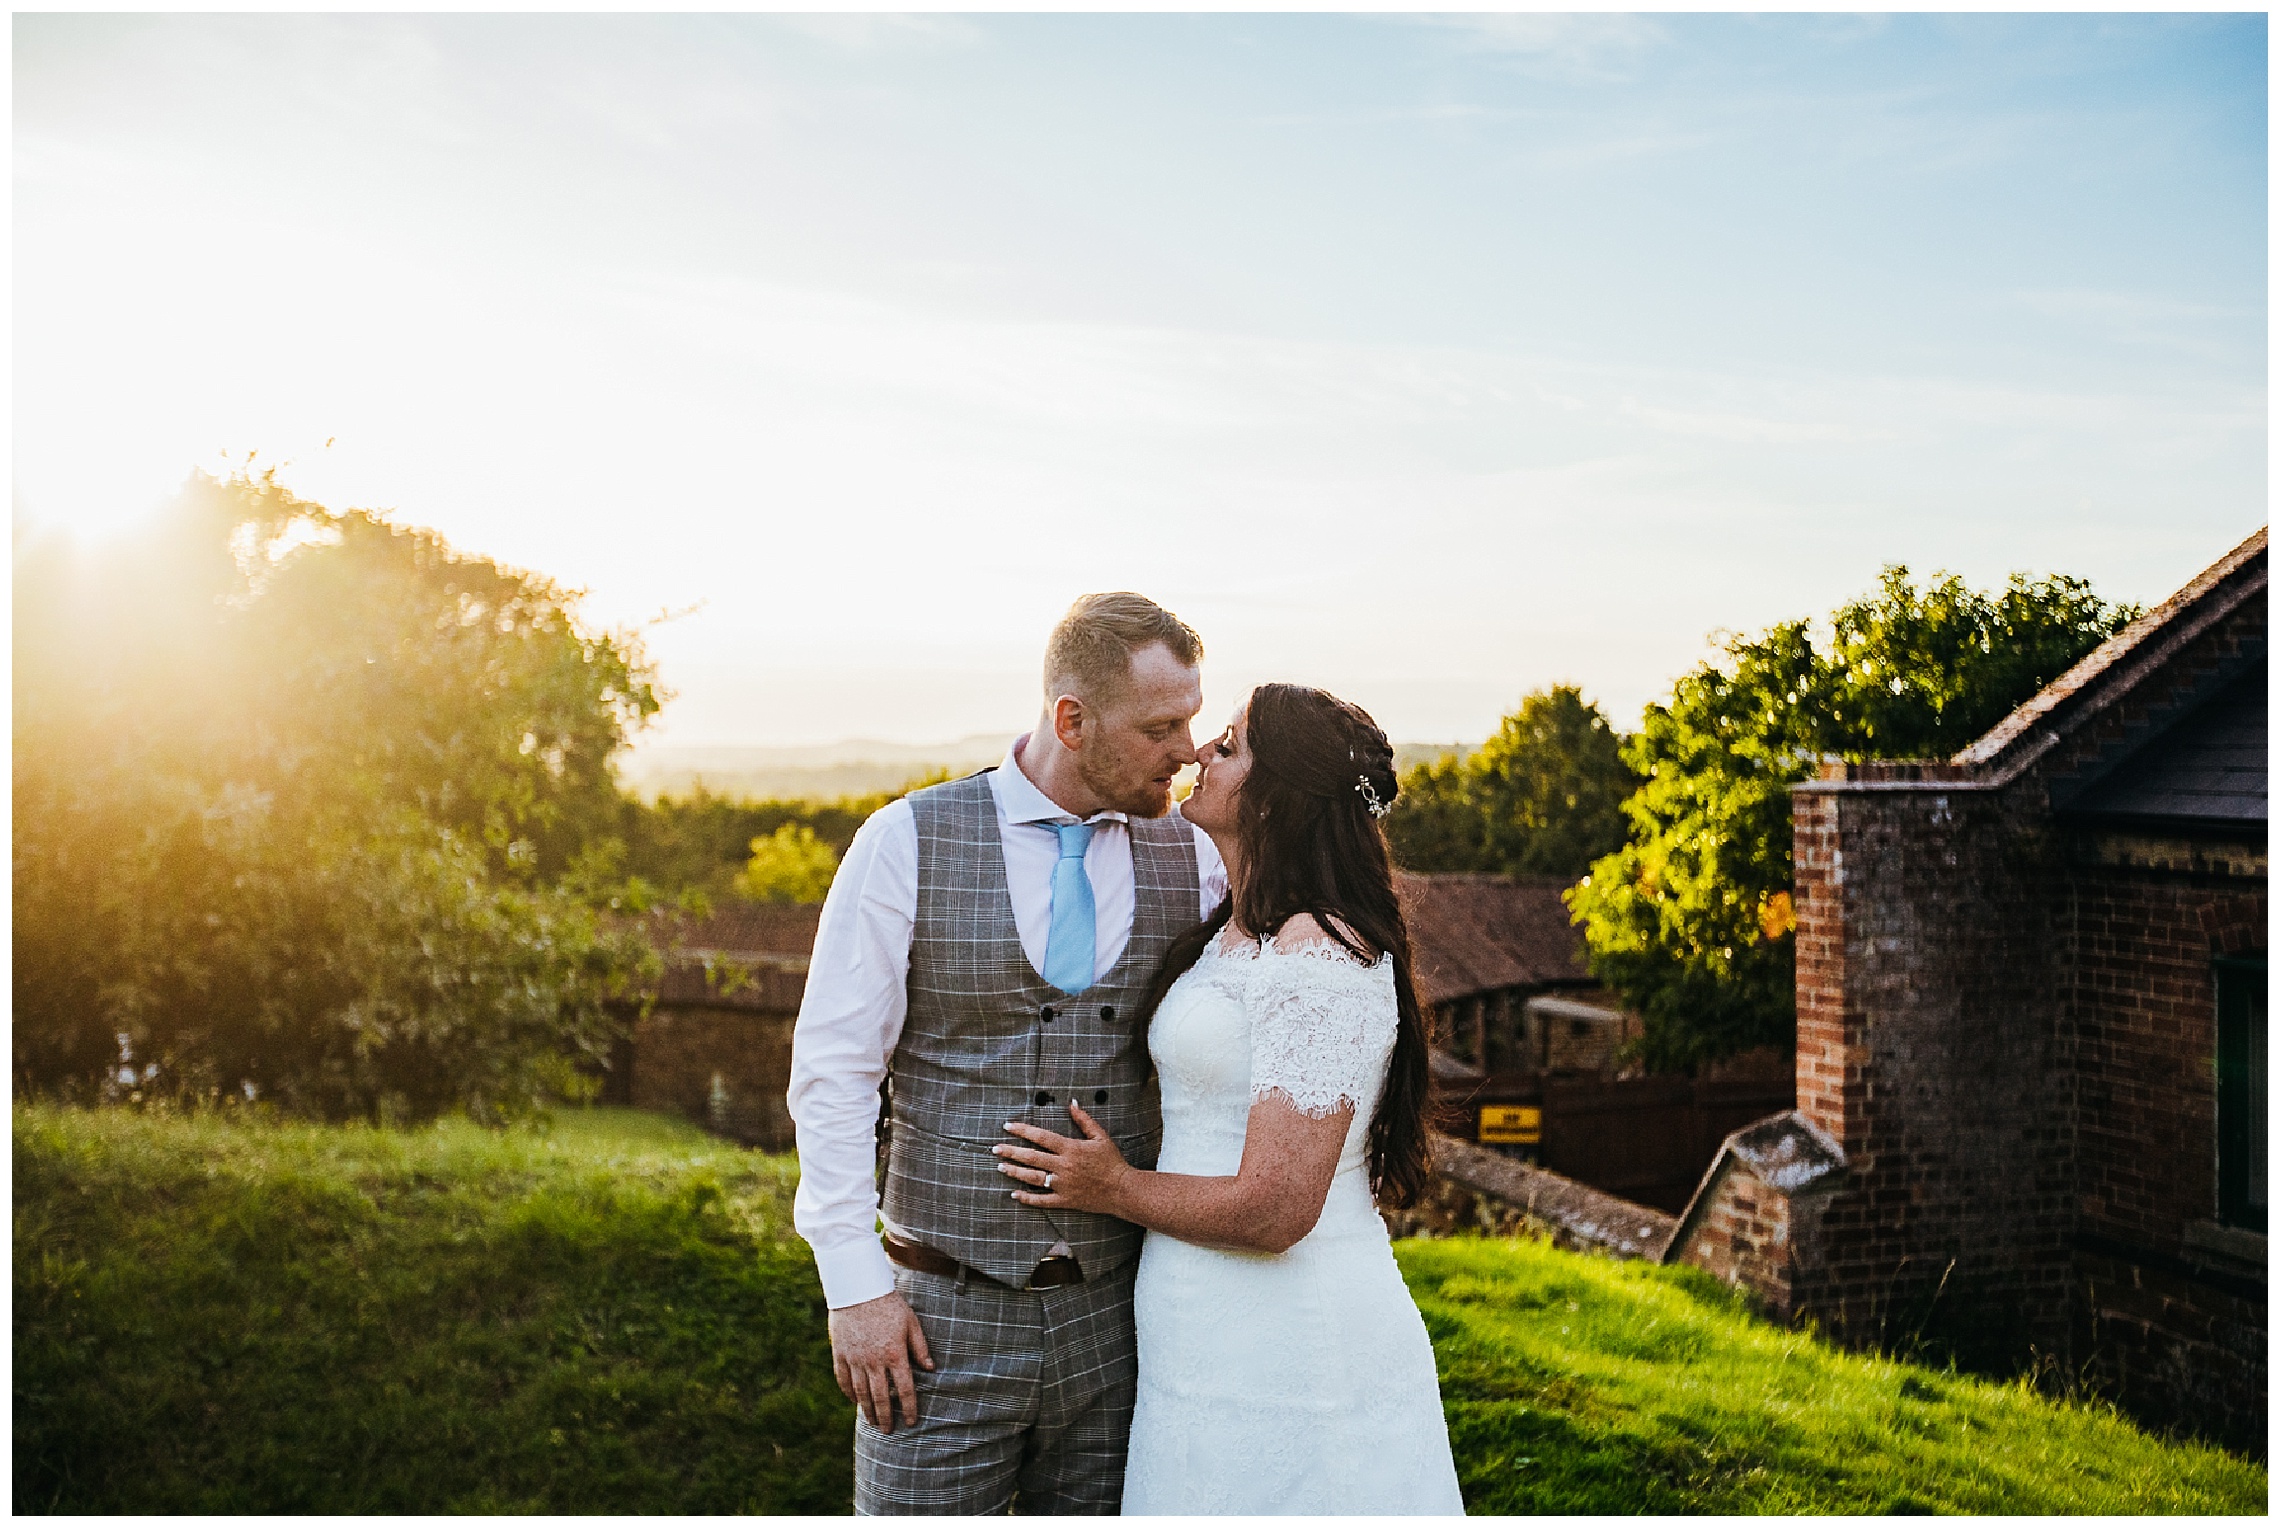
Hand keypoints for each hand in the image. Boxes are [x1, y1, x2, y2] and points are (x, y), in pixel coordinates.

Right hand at [827, 1290, 933, 1433]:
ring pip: (861, 1393)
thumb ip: (920, 1347)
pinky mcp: (840, 1354)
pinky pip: (843, 1380)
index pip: (904, 1389)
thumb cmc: (889, 1305)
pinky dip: (848, 1393)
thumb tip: (931, 1369)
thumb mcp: (911, 1323)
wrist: (859, 1289)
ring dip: (868, 1410)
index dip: (908, 1408)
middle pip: (881, 1397)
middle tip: (888, 1431)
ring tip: (873, 1422)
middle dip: (886, 1417)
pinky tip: (854, 1402)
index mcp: (895, 1354)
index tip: (910, 1422)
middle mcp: (874, 1361)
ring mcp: (855, 1359)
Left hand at [996, 1100, 1132, 1213]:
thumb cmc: (1112, 1161)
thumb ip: (1084, 1119)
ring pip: (1032, 1178)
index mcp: (1070, 1148)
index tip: (1007, 1126)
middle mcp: (1063, 1166)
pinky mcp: (1065, 1200)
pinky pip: (1042, 1201)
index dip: (1022, 1131)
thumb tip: (1071, 1103)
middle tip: (995, 1149)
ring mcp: (1063, 1185)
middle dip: (1011, 1152)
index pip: (1041, 1137)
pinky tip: (1015, 1195)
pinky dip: (1027, 1198)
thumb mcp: (1100, 1136)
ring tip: (1001, 1167)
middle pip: (1031, 1157)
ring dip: (1015, 1172)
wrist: (1122, 1189)